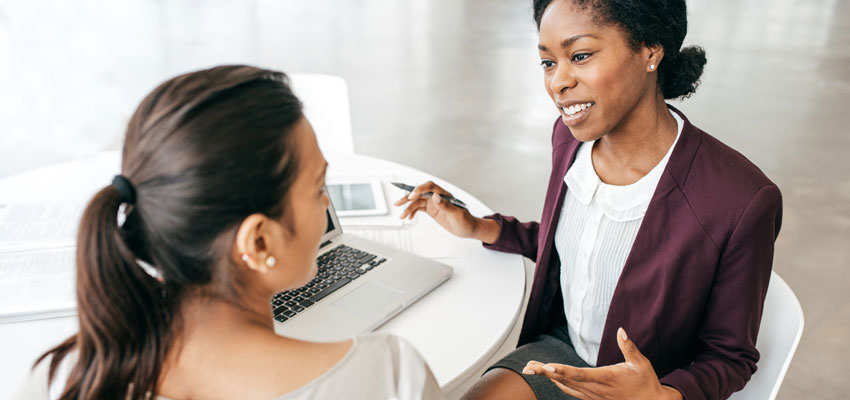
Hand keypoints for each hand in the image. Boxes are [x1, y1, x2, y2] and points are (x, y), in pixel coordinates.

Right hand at [394, 181, 478, 237]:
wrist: (468, 229)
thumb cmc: (466, 221)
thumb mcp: (458, 214)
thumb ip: (446, 205)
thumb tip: (435, 196)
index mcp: (445, 195)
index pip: (430, 187)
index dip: (420, 189)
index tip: (412, 196)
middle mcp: (438, 198)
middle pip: (420, 193)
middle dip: (409, 197)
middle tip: (398, 203)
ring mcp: (434, 204)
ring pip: (418, 202)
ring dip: (409, 208)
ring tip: (402, 215)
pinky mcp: (432, 210)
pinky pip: (420, 208)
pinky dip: (413, 212)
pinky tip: (409, 217)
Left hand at [521, 328, 682, 399]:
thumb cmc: (646, 383)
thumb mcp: (640, 363)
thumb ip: (628, 347)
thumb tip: (620, 331)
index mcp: (606, 378)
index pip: (579, 374)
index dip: (561, 371)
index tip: (546, 367)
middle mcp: (596, 389)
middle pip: (566, 380)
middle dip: (545, 373)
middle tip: (528, 367)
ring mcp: (593, 396)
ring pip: (565, 386)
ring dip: (548, 378)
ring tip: (531, 369)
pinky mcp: (592, 399)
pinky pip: (571, 391)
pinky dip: (558, 383)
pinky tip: (549, 376)